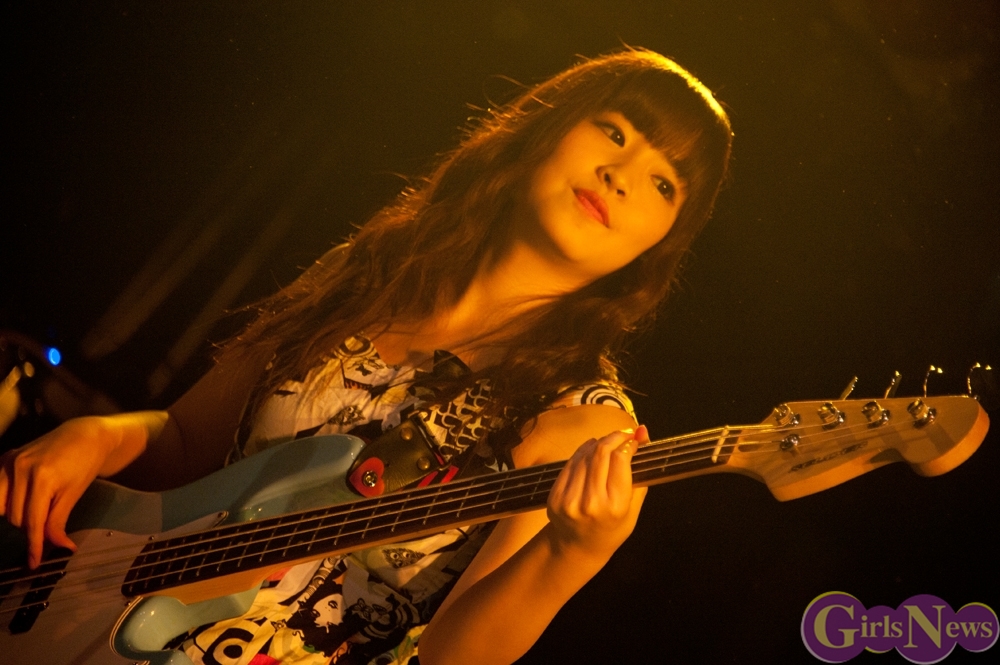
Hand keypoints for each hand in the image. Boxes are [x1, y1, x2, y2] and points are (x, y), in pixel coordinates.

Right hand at [0, 417, 116, 567]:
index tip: (34, 563)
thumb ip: (59, 522)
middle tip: (48, 527)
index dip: (34, 545)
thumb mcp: (74, 494)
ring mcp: (10, 461)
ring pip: (2, 507)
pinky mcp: (6, 458)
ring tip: (38, 511)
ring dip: (18, 515)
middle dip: (31, 528)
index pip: (33, 522)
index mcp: (42, 478)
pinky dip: (6, 501)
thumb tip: (60, 548)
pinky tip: (22, 501)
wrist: (85, 435)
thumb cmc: (85, 463)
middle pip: (16, 518)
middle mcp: (20, 468)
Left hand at [545, 425, 648, 561]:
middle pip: (601, 452)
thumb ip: (641, 470)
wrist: (578, 547)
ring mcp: (569, 498)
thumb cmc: (613, 528)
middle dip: (614, 437)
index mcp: (614, 506)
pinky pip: (570, 463)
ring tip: (608, 444)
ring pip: (584, 454)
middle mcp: (590, 501)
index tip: (634, 439)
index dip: (628, 443)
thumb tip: (642, 431)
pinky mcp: (555, 495)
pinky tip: (591, 452)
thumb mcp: (634, 507)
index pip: (620, 460)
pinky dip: (582, 452)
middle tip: (623, 435)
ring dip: (598, 443)